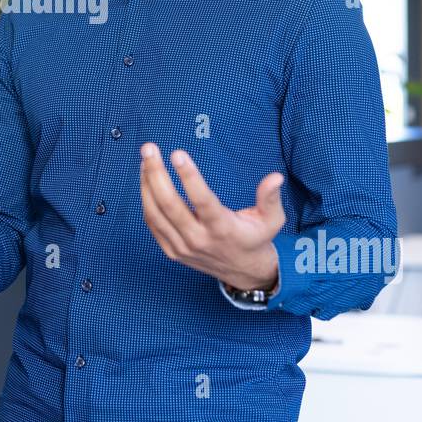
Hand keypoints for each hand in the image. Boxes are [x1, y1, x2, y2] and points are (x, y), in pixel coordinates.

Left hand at [139, 143, 286, 291]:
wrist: (243, 272)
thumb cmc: (256, 239)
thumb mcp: (271, 221)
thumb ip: (270, 198)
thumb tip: (276, 177)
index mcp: (223, 229)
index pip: (202, 201)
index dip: (189, 177)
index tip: (177, 153)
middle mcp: (199, 239)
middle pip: (170, 205)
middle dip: (156, 173)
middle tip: (149, 148)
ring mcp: (182, 247)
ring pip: (156, 213)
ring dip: (146, 183)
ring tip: (146, 158)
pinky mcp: (172, 251)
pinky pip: (153, 223)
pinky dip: (146, 200)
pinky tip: (146, 179)